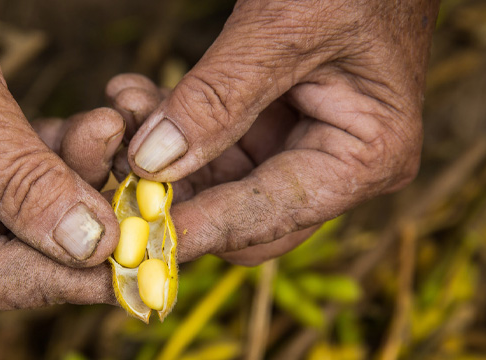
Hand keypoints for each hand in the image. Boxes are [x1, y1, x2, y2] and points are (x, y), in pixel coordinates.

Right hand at [0, 0, 121, 307]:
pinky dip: (61, 149)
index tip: (140, 267)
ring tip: (112, 130)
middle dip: (85, 216)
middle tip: (146, 197)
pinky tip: (98, 123)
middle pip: (18, 249)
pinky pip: (26, 172)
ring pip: (31, 209)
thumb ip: (24, 181)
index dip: (70, 276)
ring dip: (79, 172)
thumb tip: (92, 246)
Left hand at [111, 0, 437, 264]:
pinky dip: (171, 124)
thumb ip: (218, 98)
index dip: (201, 227)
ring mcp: (302, 146)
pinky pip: (211, 145)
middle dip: (177, 191)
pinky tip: (135, 94)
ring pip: (214, 182)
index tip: (137, 235)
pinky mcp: (271, 125)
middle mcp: (339, 166)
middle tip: (118, 166)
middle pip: (242, 216)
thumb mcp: (282, 29)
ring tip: (124, 106)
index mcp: (368, 157)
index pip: (271, 215)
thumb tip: (151, 162)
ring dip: (162, 153)